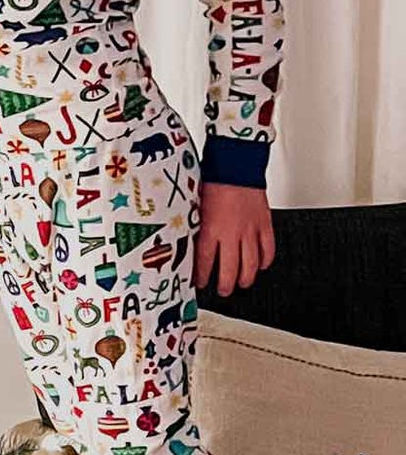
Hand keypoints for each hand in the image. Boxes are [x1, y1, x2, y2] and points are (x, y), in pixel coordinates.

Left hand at [196, 181, 275, 295]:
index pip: (206, 262)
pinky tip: (261, 265)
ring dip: (246, 278)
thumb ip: (195, 225)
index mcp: (211, 229)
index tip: (200, 283)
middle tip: (223, 291)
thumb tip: (187, 240)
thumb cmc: (213, 180)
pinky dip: (265, 260)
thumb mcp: (195, 205)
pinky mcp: (265, 224)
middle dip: (226, 284)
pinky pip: (268, 249)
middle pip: (230, 269)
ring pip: (251, 264)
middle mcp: (231, 234)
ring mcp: (250, 231)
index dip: (203, 276)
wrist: (236, 164)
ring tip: (242, 284)